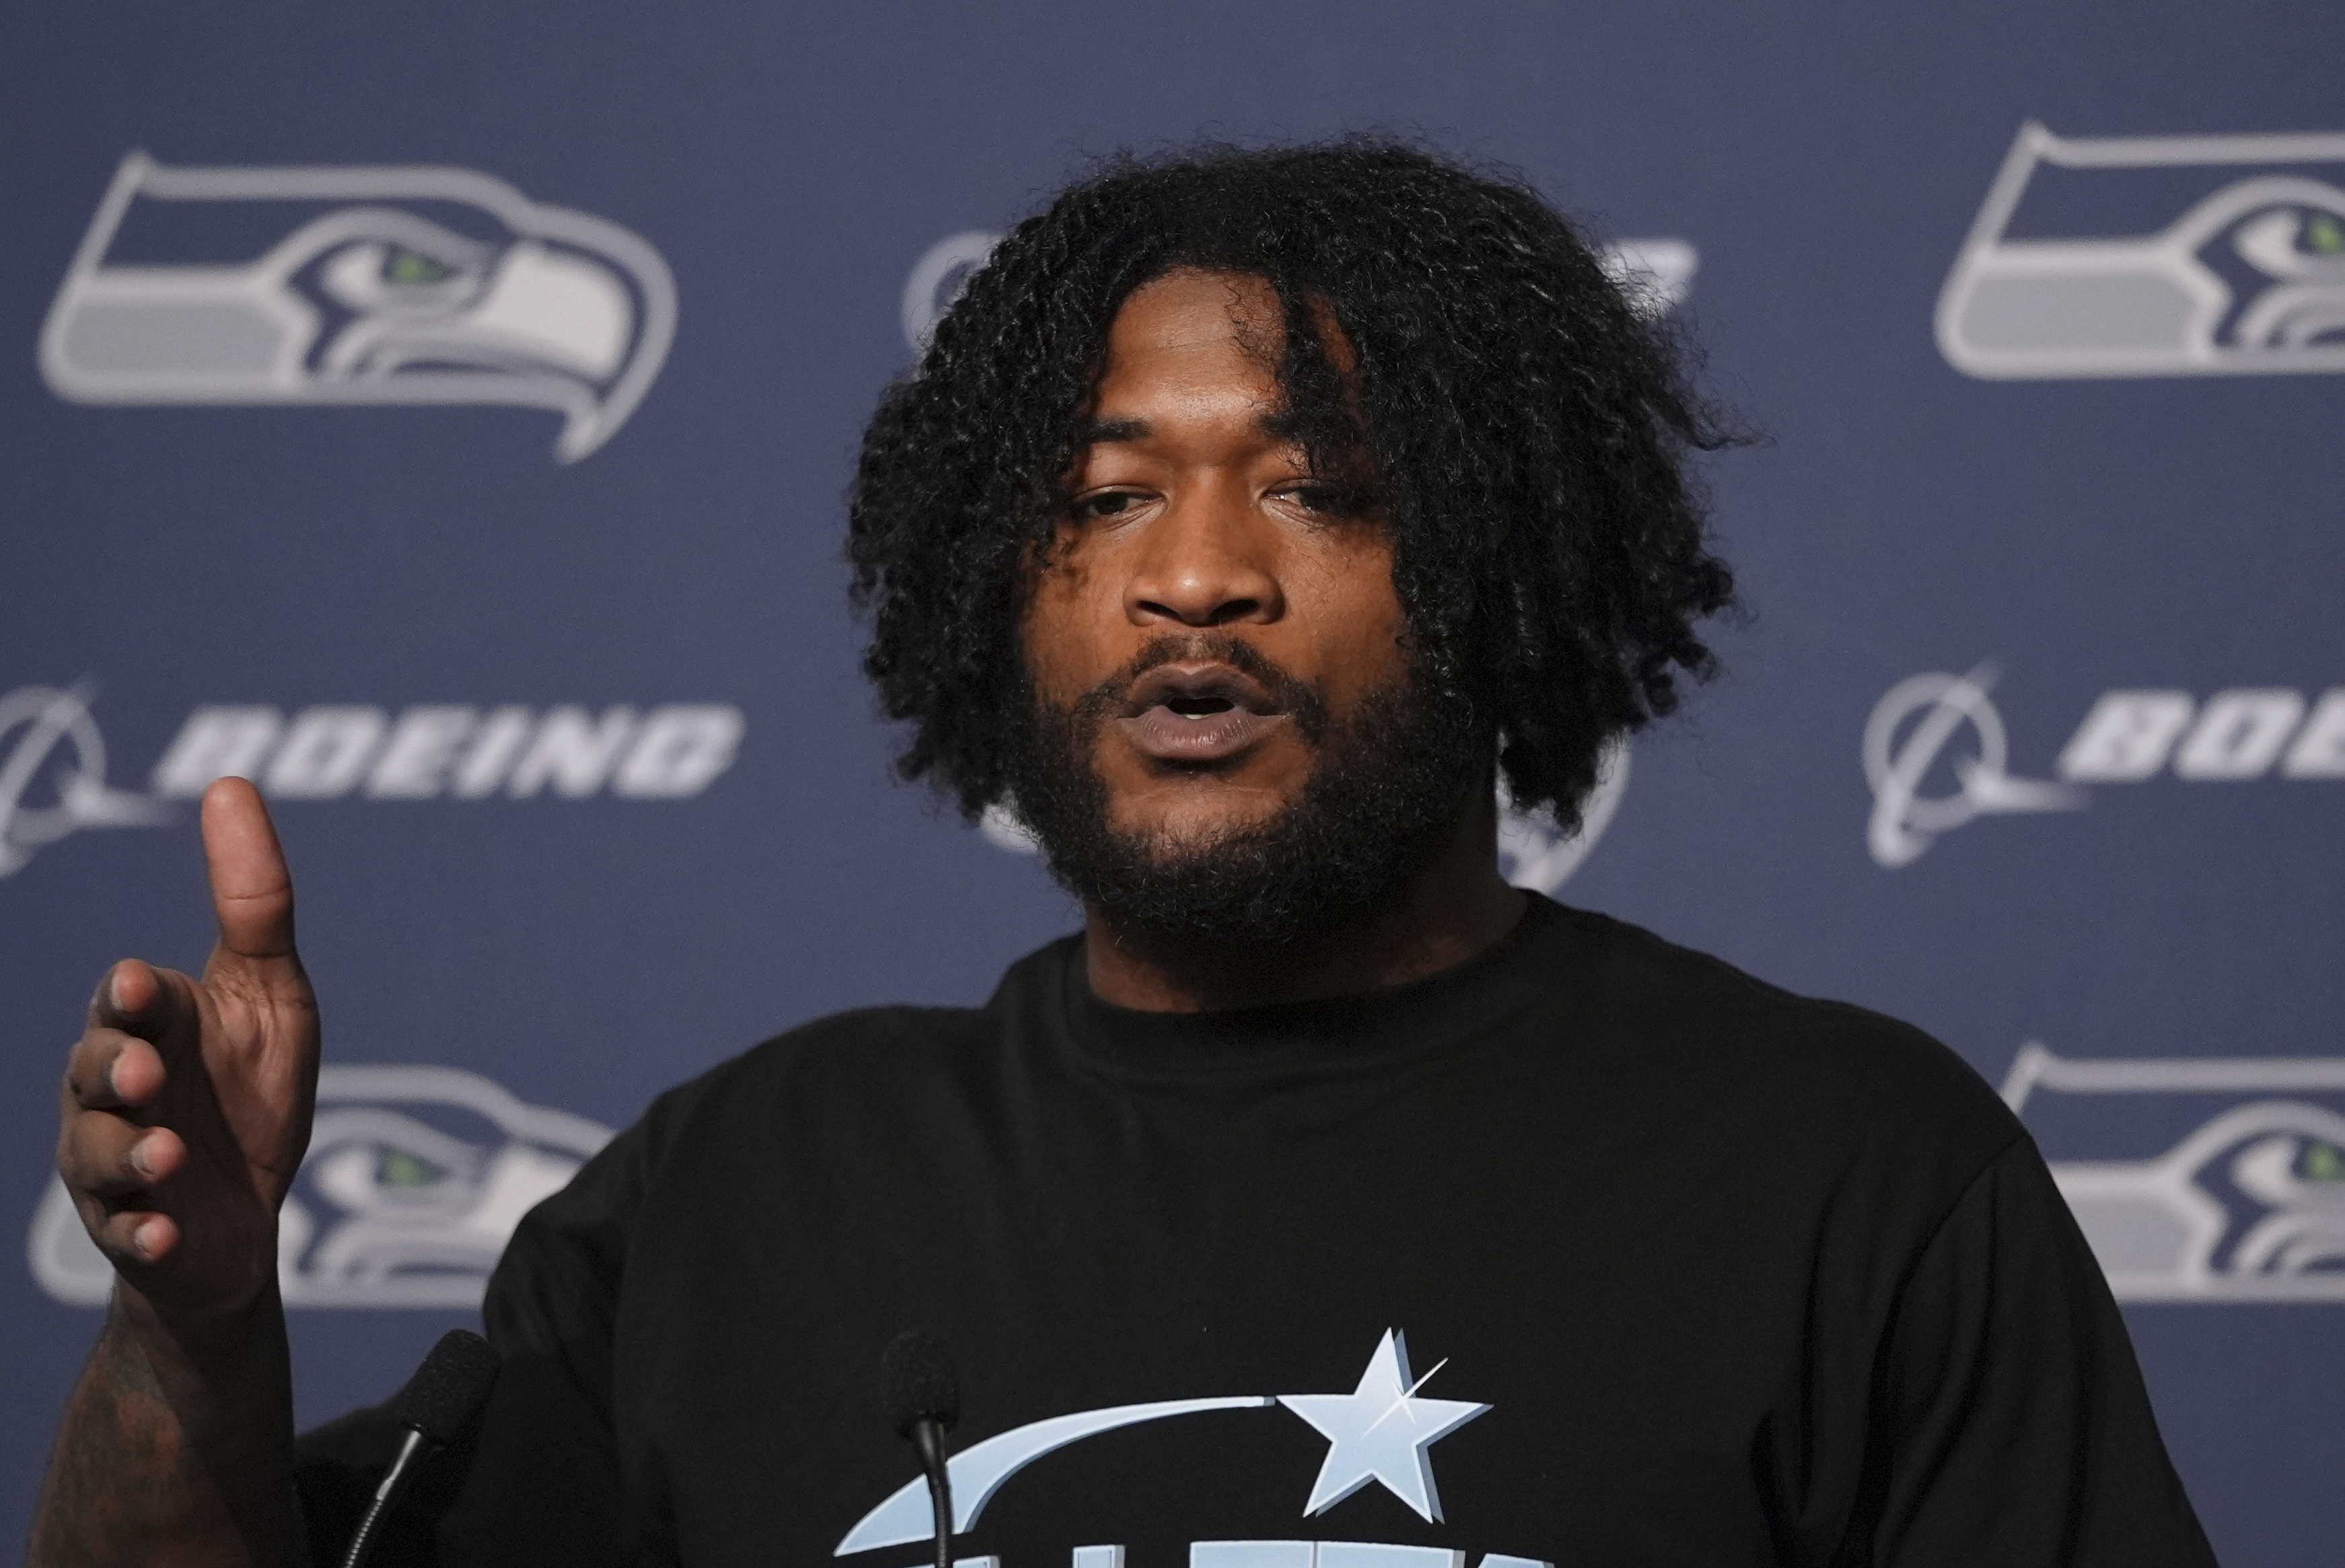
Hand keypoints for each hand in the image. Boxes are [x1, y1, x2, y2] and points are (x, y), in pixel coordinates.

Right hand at [55, 777, 319, 1323]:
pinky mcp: (134, 1232)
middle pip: (94, 1070)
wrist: (240, 1216)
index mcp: (151, 1026)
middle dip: (113, 1069)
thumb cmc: (249, 1089)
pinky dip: (143, 1235)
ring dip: (129, 1155)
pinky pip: (128, 1236)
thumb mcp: (271, 993)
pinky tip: (163, 1234)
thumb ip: (254, 902)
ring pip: (98, 1154)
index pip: (130, 999)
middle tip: (143, 1071)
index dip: (132, 996)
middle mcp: (114, 1091)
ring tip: (166, 1158)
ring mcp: (115, 1164)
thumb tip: (230, 785)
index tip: (139, 986)